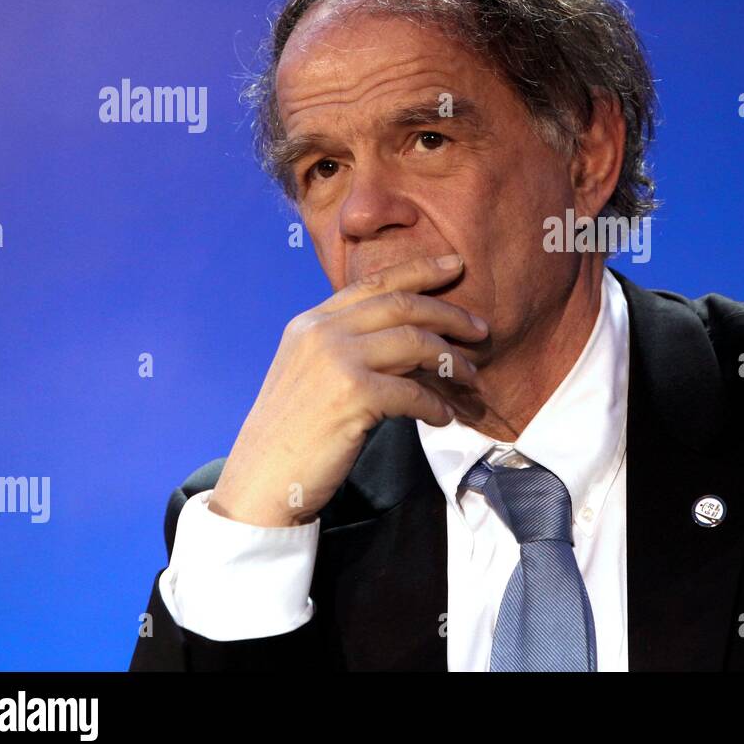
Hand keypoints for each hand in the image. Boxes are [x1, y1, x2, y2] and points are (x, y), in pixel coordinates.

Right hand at [210, 254, 487, 526]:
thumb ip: (347, 345)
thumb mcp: (311, 373)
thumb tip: (409, 338)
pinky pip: (413, 391)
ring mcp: (336, 360)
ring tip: (470, 378)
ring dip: (451, 361)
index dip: (420, 271)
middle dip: (450, 314)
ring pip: (414, 343)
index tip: (455, 264)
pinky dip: (436, 405)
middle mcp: (321, 332)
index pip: (374, 283)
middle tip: (481, 328)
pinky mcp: (352, 395)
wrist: (261, 479)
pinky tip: (444, 417)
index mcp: (312, 322)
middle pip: (402, 306)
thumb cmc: (294, 433)